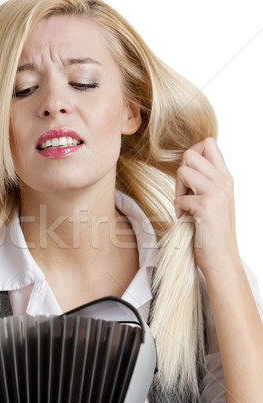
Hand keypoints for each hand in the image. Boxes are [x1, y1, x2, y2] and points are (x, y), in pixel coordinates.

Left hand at [174, 137, 239, 276]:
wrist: (222, 258)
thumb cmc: (212, 231)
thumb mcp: (214, 199)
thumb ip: (204, 180)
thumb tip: (186, 163)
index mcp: (225, 177)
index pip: (209, 143)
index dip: (192, 155)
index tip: (190, 176)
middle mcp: (223, 182)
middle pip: (191, 154)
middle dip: (180, 173)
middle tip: (184, 193)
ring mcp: (216, 193)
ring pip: (184, 170)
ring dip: (178, 190)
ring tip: (184, 206)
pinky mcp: (206, 207)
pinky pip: (180, 197)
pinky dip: (178, 209)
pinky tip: (186, 219)